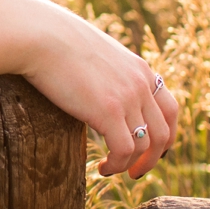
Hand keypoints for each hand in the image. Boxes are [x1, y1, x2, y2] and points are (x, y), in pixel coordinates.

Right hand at [14, 0, 179, 177]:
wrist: (40, 35)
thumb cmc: (54, 41)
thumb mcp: (93, 53)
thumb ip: (106, 71)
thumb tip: (96, 86)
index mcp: (139, 69)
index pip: (169, 109)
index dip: (166, 134)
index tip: (154, 151)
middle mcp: (140, 84)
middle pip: (164, 132)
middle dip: (153, 158)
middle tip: (137, 172)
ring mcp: (127, 97)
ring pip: (146, 145)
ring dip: (132, 165)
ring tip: (111, 170)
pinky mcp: (109, 111)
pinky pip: (124, 150)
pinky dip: (117, 165)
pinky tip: (101, 168)